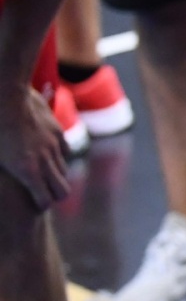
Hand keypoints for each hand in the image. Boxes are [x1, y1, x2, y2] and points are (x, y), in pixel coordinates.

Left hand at [0, 89, 70, 211]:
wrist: (5, 94)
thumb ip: (2, 167)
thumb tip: (2, 168)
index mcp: (26, 170)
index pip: (44, 200)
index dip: (40, 205)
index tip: (35, 206)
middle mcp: (44, 161)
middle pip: (62, 191)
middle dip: (55, 196)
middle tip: (45, 195)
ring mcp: (53, 146)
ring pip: (63, 170)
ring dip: (55, 175)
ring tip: (43, 174)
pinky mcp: (57, 132)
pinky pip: (64, 151)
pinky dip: (58, 156)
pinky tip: (47, 153)